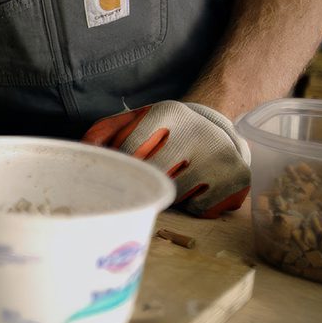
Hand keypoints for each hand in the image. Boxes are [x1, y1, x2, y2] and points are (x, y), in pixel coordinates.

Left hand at [82, 100, 250, 217]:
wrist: (217, 127)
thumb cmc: (164, 130)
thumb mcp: (132, 121)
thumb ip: (102, 133)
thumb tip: (82, 151)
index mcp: (169, 112)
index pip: (129, 151)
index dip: (122, 163)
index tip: (126, 164)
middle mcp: (200, 132)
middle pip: (153, 176)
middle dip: (146, 180)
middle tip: (151, 172)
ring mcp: (222, 158)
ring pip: (176, 196)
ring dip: (169, 194)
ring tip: (176, 175)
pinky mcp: (238, 181)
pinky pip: (200, 210)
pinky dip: (192, 205)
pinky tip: (196, 187)